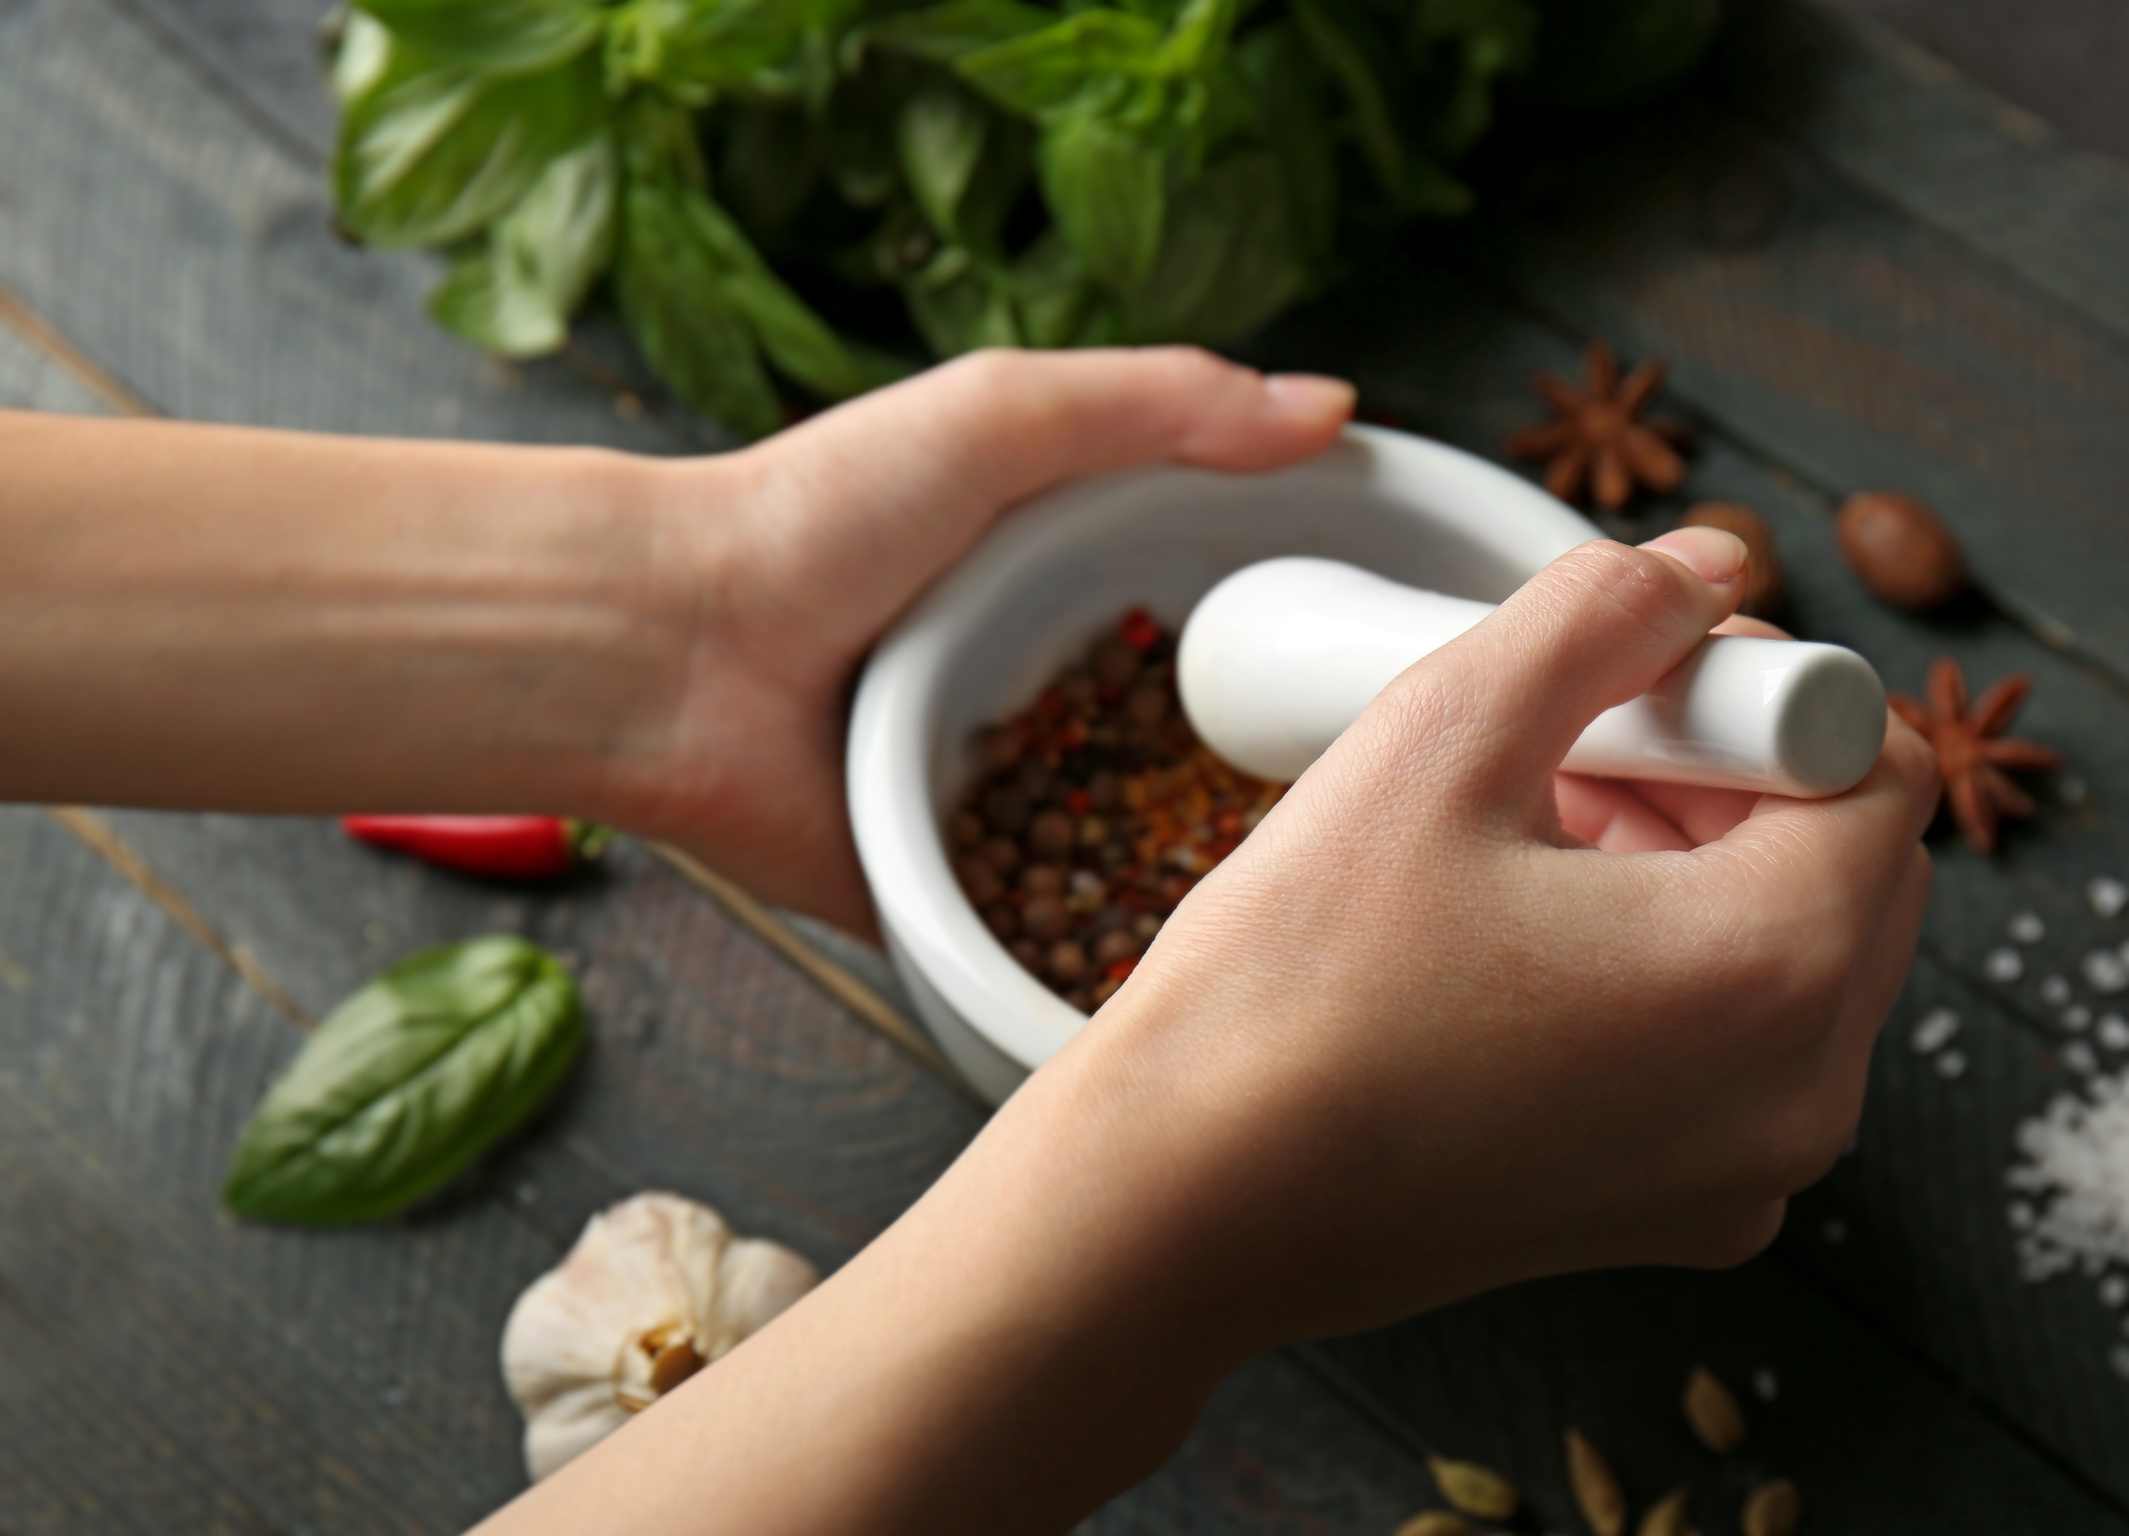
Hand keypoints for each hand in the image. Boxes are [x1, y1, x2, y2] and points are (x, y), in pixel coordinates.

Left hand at [601, 348, 1354, 936]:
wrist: (670, 654)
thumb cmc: (821, 518)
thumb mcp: (1003, 416)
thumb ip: (1162, 406)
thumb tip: (1329, 410)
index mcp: (1058, 581)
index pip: (1221, 606)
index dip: (1310, 621)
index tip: (1416, 651)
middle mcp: (1046, 695)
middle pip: (1201, 738)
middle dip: (1288, 770)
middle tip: (1404, 798)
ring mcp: (1004, 801)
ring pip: (1143, 846)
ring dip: (1217, 868)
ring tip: (1342, 895)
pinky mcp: (954, 895)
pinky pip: (1055, 932)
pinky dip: (1120, 949)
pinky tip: (1214, 967)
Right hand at [1015, 525, 1938, 1346]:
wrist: (1182, 1201)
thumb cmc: (1290, 994)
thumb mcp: (1437, 742)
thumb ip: (1595, 619)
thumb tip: (1698, 566)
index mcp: (1770, 973)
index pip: (1869, 762)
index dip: (1746, 689)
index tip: (1616, 689)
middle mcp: (1795, 1098)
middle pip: (1845, 862)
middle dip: (1720, 774)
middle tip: (1559, 754)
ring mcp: (1736, 1175)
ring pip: (1782, 953)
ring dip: (1681, 862)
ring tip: (1509, 843)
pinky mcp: (1667, 1212)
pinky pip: (1723, 1050)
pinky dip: (1653, 968)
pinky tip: (1507, 941)